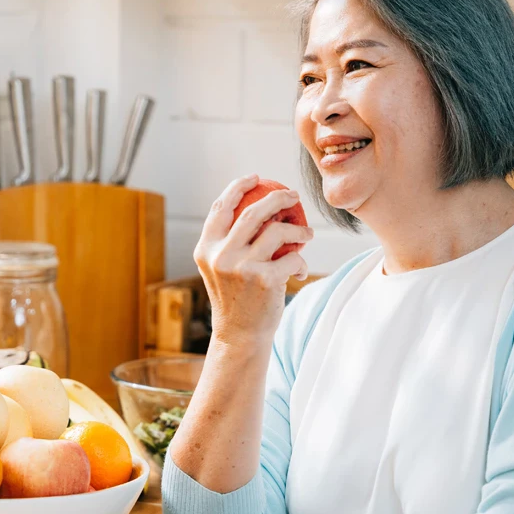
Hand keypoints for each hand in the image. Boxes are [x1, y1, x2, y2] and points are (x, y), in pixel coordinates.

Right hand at [194, 175, 312, 348]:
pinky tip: (300, 270)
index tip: (256, 178)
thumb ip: (230, 241)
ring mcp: (242, 267)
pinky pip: (292, 258)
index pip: (221, 207)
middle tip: (292, 196)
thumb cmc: (235, 298)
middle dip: (277, 198)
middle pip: (253, 212)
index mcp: (206, 248)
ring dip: (298, 231)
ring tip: (307, 236)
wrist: (239, 335)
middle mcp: (221, 255)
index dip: (238, 187)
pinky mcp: (265, 280)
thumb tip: (261, 207)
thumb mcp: (221, 268)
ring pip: (278, 231)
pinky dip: (301, 262)